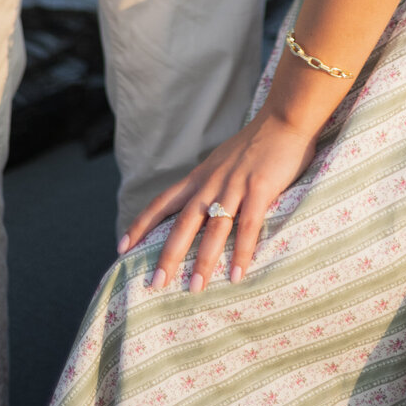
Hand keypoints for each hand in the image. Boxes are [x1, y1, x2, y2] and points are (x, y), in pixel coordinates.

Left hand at [117, 109, 316, 291]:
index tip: (122, 248)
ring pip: (214, 227)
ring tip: (195, 288)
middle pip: (184, 221)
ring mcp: (235, 184)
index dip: (141, 225)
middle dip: (168, 254)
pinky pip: (249, 225)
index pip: (162, 202)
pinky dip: (242, 252)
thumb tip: (198, 209)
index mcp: (200, 176)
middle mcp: (212, 182)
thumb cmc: (256, 144)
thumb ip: (210, 183)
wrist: (284, 117)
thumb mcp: (222, 161)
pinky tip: (238, 275)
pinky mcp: (260, 187)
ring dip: (204, 260)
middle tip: (155, 283)